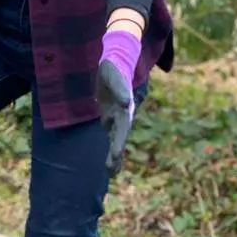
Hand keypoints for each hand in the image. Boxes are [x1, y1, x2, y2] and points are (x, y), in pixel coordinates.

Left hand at [98, 27, 141, 175]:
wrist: (114, 63)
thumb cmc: (113, 68)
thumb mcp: (114, 75)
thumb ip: (120, 89)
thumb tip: (127, 103)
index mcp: (125, 108)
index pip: (122, 127)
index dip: (119, 141)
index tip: (115, 154)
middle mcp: (123, 115)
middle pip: (120, 137)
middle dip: (116, 153)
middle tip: (111, 169)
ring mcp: (117, 118)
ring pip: (117, 140)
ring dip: (115, 156)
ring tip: (111, 173)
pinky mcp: (110, 118)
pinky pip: (111, 136)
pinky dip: (111, 149)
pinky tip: (109, 166)